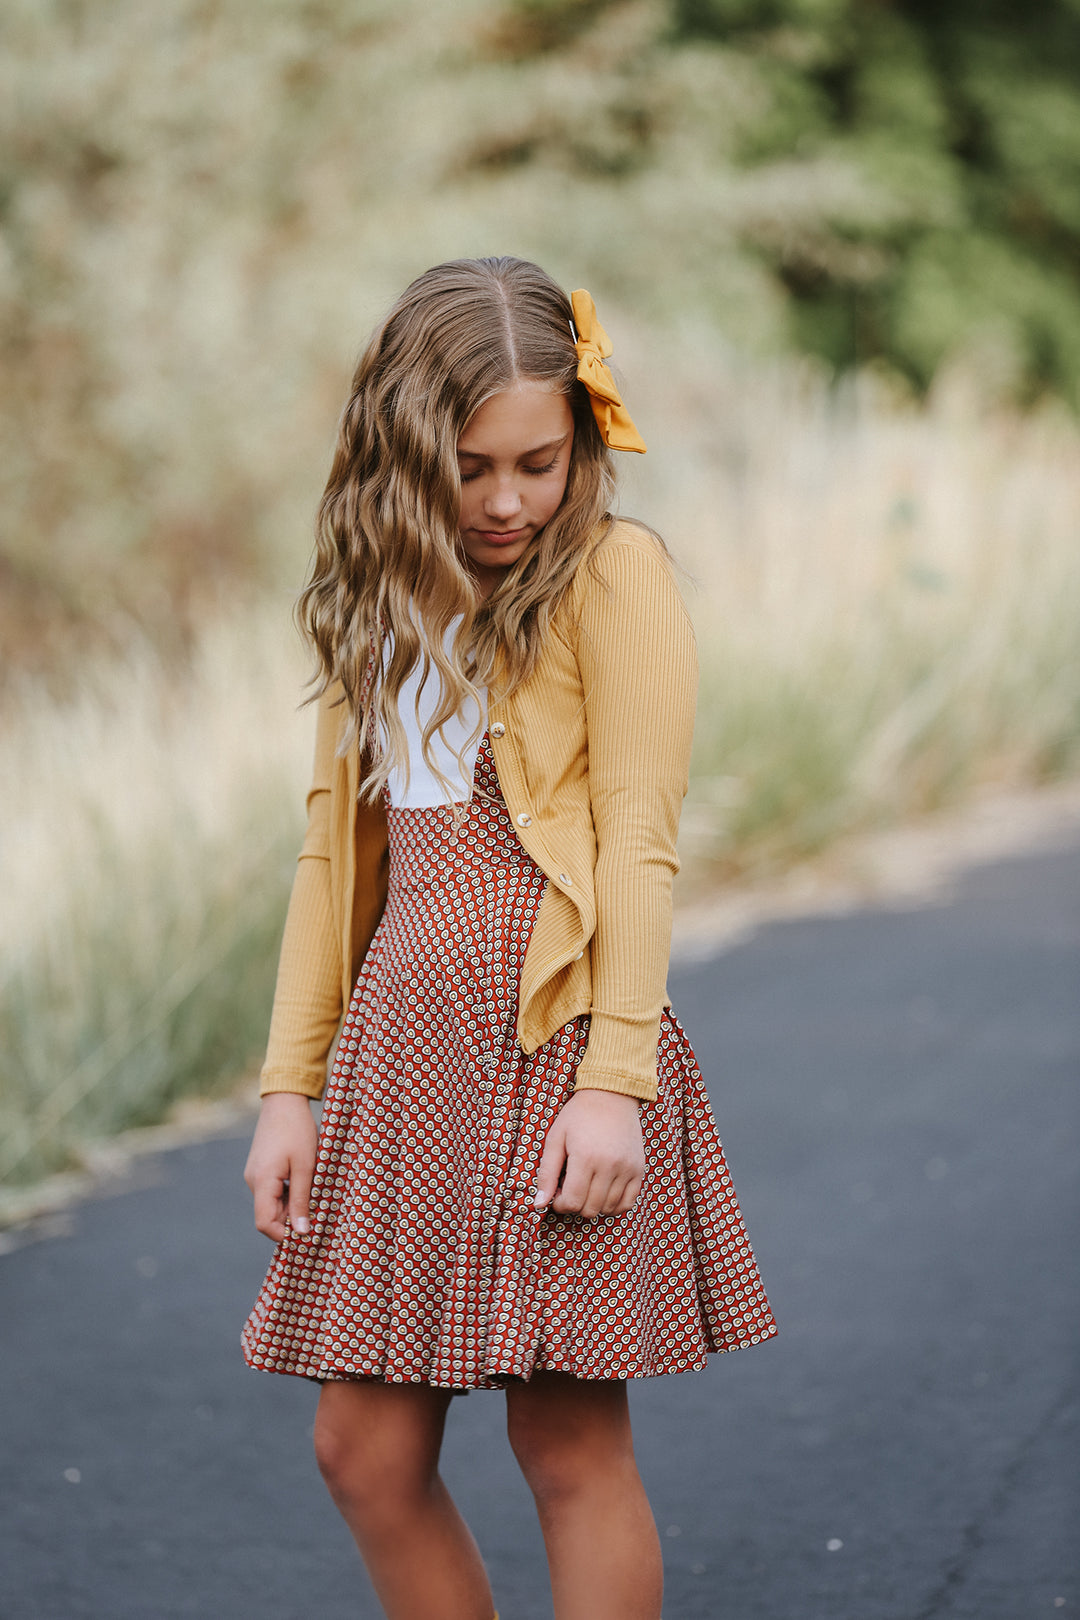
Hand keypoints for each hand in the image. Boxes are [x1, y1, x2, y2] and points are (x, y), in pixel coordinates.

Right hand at [243, 1093, 317, 1240]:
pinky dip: (287, 1193)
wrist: (284, 1100)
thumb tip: (302, 1233)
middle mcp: (253, 1181)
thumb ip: (302, 1201)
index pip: (265, 1224)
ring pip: (272, 1203)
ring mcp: (255, 1174)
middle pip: (269, 1215)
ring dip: (291, 1205)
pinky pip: (272, 1190)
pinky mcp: (260, 1168)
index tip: (307, 1232)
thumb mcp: (305, 1167)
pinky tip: (304, 1182)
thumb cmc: (297, 1131)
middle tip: (317, 1211)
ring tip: (313, 1192)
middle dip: (291, 1219)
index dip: (284, 1234)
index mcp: (262, 1182)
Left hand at [534, 1089, 644, 1217]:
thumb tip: (538, 1204)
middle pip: (590, 1209)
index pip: (572, 1201)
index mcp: (585, 1157)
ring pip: (608, 1209)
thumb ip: (546, 1173)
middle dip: (575, 1206)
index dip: (560, 1204)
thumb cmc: (579, 1115)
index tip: (557, 1194)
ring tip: (586, 1188)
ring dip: (593, 1206)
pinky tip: (603, 1194)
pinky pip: (628, 1203)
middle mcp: (609, 1166)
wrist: (612, 1095)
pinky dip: (614, 1206)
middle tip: (570, 1189)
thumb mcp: (555, 1138)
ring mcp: (627, 1169)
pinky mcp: (639, 1169)